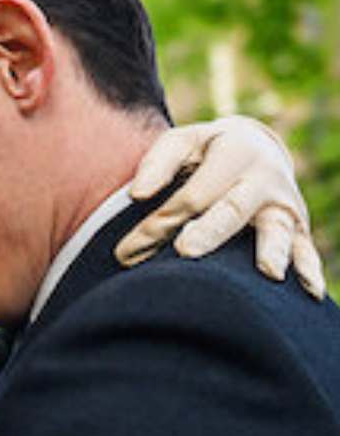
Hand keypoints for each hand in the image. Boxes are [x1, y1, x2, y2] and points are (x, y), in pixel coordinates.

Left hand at [115, 116, 325, 299]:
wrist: (256, 149)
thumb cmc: (205, 152)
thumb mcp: (182, 143)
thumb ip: (157, 163)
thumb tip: (137, 195)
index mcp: (235, 151)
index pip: (192, 195)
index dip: (159, 223)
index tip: (126, 252)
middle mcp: (263, 179)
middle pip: (231, 210)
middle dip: (209, 231)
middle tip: (185, 250)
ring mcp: (283, 206)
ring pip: (276, 230)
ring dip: (270, 251)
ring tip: (268, 273)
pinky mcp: (298, 229)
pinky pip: (305, 250)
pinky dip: (309, 270)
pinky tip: (309, 292)